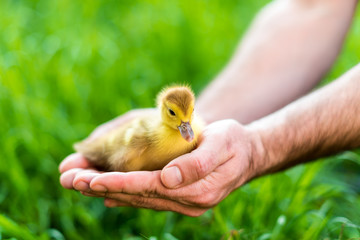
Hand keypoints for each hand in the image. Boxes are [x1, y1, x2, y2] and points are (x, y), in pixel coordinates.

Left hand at [60, 119, 260, 216]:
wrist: (249, 155)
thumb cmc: (235, 143)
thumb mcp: (223, 144)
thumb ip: (198, 163)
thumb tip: (169, 178)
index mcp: (197, 190)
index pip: (150, 187)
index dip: (120, 184)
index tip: (92, 180)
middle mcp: (187, 202)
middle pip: (138, 196)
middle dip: (103, 188)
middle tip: (71, 181)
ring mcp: (183, 203)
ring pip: (139, 199)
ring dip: (108, 191)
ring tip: (80, 184)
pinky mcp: (180, 197)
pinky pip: (147, 198)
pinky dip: (125, 194)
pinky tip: (106, 193)